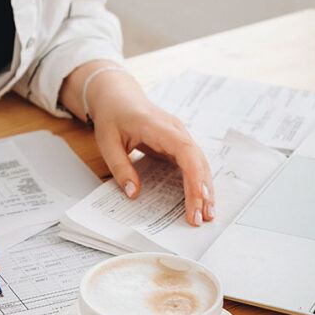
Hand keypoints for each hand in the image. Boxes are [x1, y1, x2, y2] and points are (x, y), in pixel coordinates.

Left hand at [92, 100, 214, 225]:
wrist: (118, 97)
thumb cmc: (113, 117)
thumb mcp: (108, 143)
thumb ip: (121, 168)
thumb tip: (134, 193)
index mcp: (159, 127)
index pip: (185, 151)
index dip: (194, 177)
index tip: (197, 199)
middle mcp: (176, 131)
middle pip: (197, 161)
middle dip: (202, 190)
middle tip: (202, 218)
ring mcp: (180, 137)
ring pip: (200, 164)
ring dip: (205, 189)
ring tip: (207, 215)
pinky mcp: (178, 145)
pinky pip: (193, 164)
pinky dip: (198, 182)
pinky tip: (200, 200)